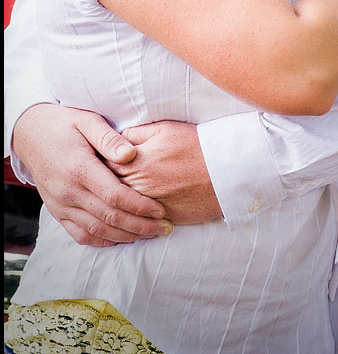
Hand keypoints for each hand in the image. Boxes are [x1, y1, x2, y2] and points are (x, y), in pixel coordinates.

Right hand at [12, 103, 171, 246]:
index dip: (140, 206)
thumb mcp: (88, 120)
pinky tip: (122, 238)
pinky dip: (103, 240)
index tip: (160, 210)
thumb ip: (109, 138)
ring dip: (126, 236)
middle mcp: (68, 192)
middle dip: (140, 226)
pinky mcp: (57, 212)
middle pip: (109, 217)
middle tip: (164, 228)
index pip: (114, 196)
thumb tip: (130, 155)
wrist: (30, 134)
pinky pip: (80, 234)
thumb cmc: (64, 123)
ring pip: (96, 230)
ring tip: (150, 234)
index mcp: (79, 168)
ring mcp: (61, 205)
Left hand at [106, 121, 221, 224]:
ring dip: (116, 207)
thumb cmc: (196, 145)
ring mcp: (150, 205)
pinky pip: (139, 224)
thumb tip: (118, 139)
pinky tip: (130, 217)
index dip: (98, 164)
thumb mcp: (165, 129)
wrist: (225, 169)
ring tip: (111, 203)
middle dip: (102, 187)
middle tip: (97, 185)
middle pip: (109, 190)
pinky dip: (133, 220)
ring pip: (122, 210)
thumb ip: (137, 134)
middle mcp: (139, 186)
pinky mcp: (163, 219)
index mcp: (136, 162)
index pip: (104, 165)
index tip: (96, 164)